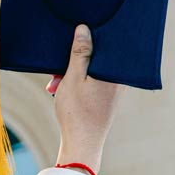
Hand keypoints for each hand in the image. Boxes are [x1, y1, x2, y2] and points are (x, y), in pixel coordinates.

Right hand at [46, 26, 120, 174]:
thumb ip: (80, 52)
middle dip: (73, 61)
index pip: (105, 42)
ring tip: (55, 85)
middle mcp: (119, 78)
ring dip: (71, 73)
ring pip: (91, 70)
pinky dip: (77, 82)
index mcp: (115, 70)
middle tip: (56, 74)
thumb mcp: (73, 77)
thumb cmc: (78, 112)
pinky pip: (92, 81)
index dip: (87, 39)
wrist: (82, 144)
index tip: (71, 40)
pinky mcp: (108, 97)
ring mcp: (114, 88)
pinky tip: (62, 89)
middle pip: (96, 57)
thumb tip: (84, 29)